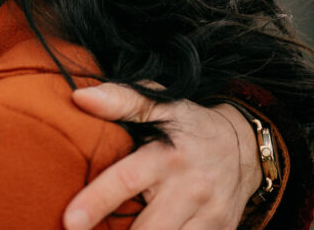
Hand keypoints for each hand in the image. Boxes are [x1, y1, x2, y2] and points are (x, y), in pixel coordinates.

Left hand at [63, 83, 260, 229]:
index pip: (125, 181)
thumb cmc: (187, 125)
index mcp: (167, 156)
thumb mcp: (161, 103)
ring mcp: (208, 217)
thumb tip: (80, 97)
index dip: (95, 203)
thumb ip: (121, 100)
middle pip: (146, 229)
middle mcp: (190, 189)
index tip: (70, 221)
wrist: (244, 148)